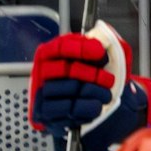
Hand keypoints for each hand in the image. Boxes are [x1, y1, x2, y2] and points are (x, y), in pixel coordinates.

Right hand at [29, 23, 145, 150]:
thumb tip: (105, 37)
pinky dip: (85, 107)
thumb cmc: (96, 79)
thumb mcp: (107, 56)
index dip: (81, 48)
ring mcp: (41, 93)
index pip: (61, 46)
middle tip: (108, 80)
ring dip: (92, 92)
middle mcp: (43, 71)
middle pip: (64, 68)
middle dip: (90, 74)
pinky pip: (65, 108)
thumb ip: (108, 42)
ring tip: (106, 95)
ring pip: (67, 89)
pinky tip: (96, 106)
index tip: (100, 52)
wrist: (95, 107)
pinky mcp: (44, 113)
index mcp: (54, 53)